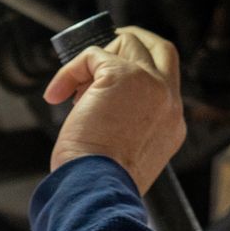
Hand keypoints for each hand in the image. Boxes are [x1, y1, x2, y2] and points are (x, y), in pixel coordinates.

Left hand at [43, 26, 185, 192]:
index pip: (164, 82)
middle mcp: (169, 100)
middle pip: (161, 49)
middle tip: (102, 50)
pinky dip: (69, 71)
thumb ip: (125, 123)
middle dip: (130, 42)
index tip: (107, 80)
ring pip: (127, 43)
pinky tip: (57, 94)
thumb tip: (93, 99)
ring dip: (95, 60)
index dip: (135, 74)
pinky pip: (92, 55)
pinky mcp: (123, 75)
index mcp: (172, 123)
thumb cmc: (102, 181)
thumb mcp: (126, 153)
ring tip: (74, 91)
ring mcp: (150, 84)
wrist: (98, 188)